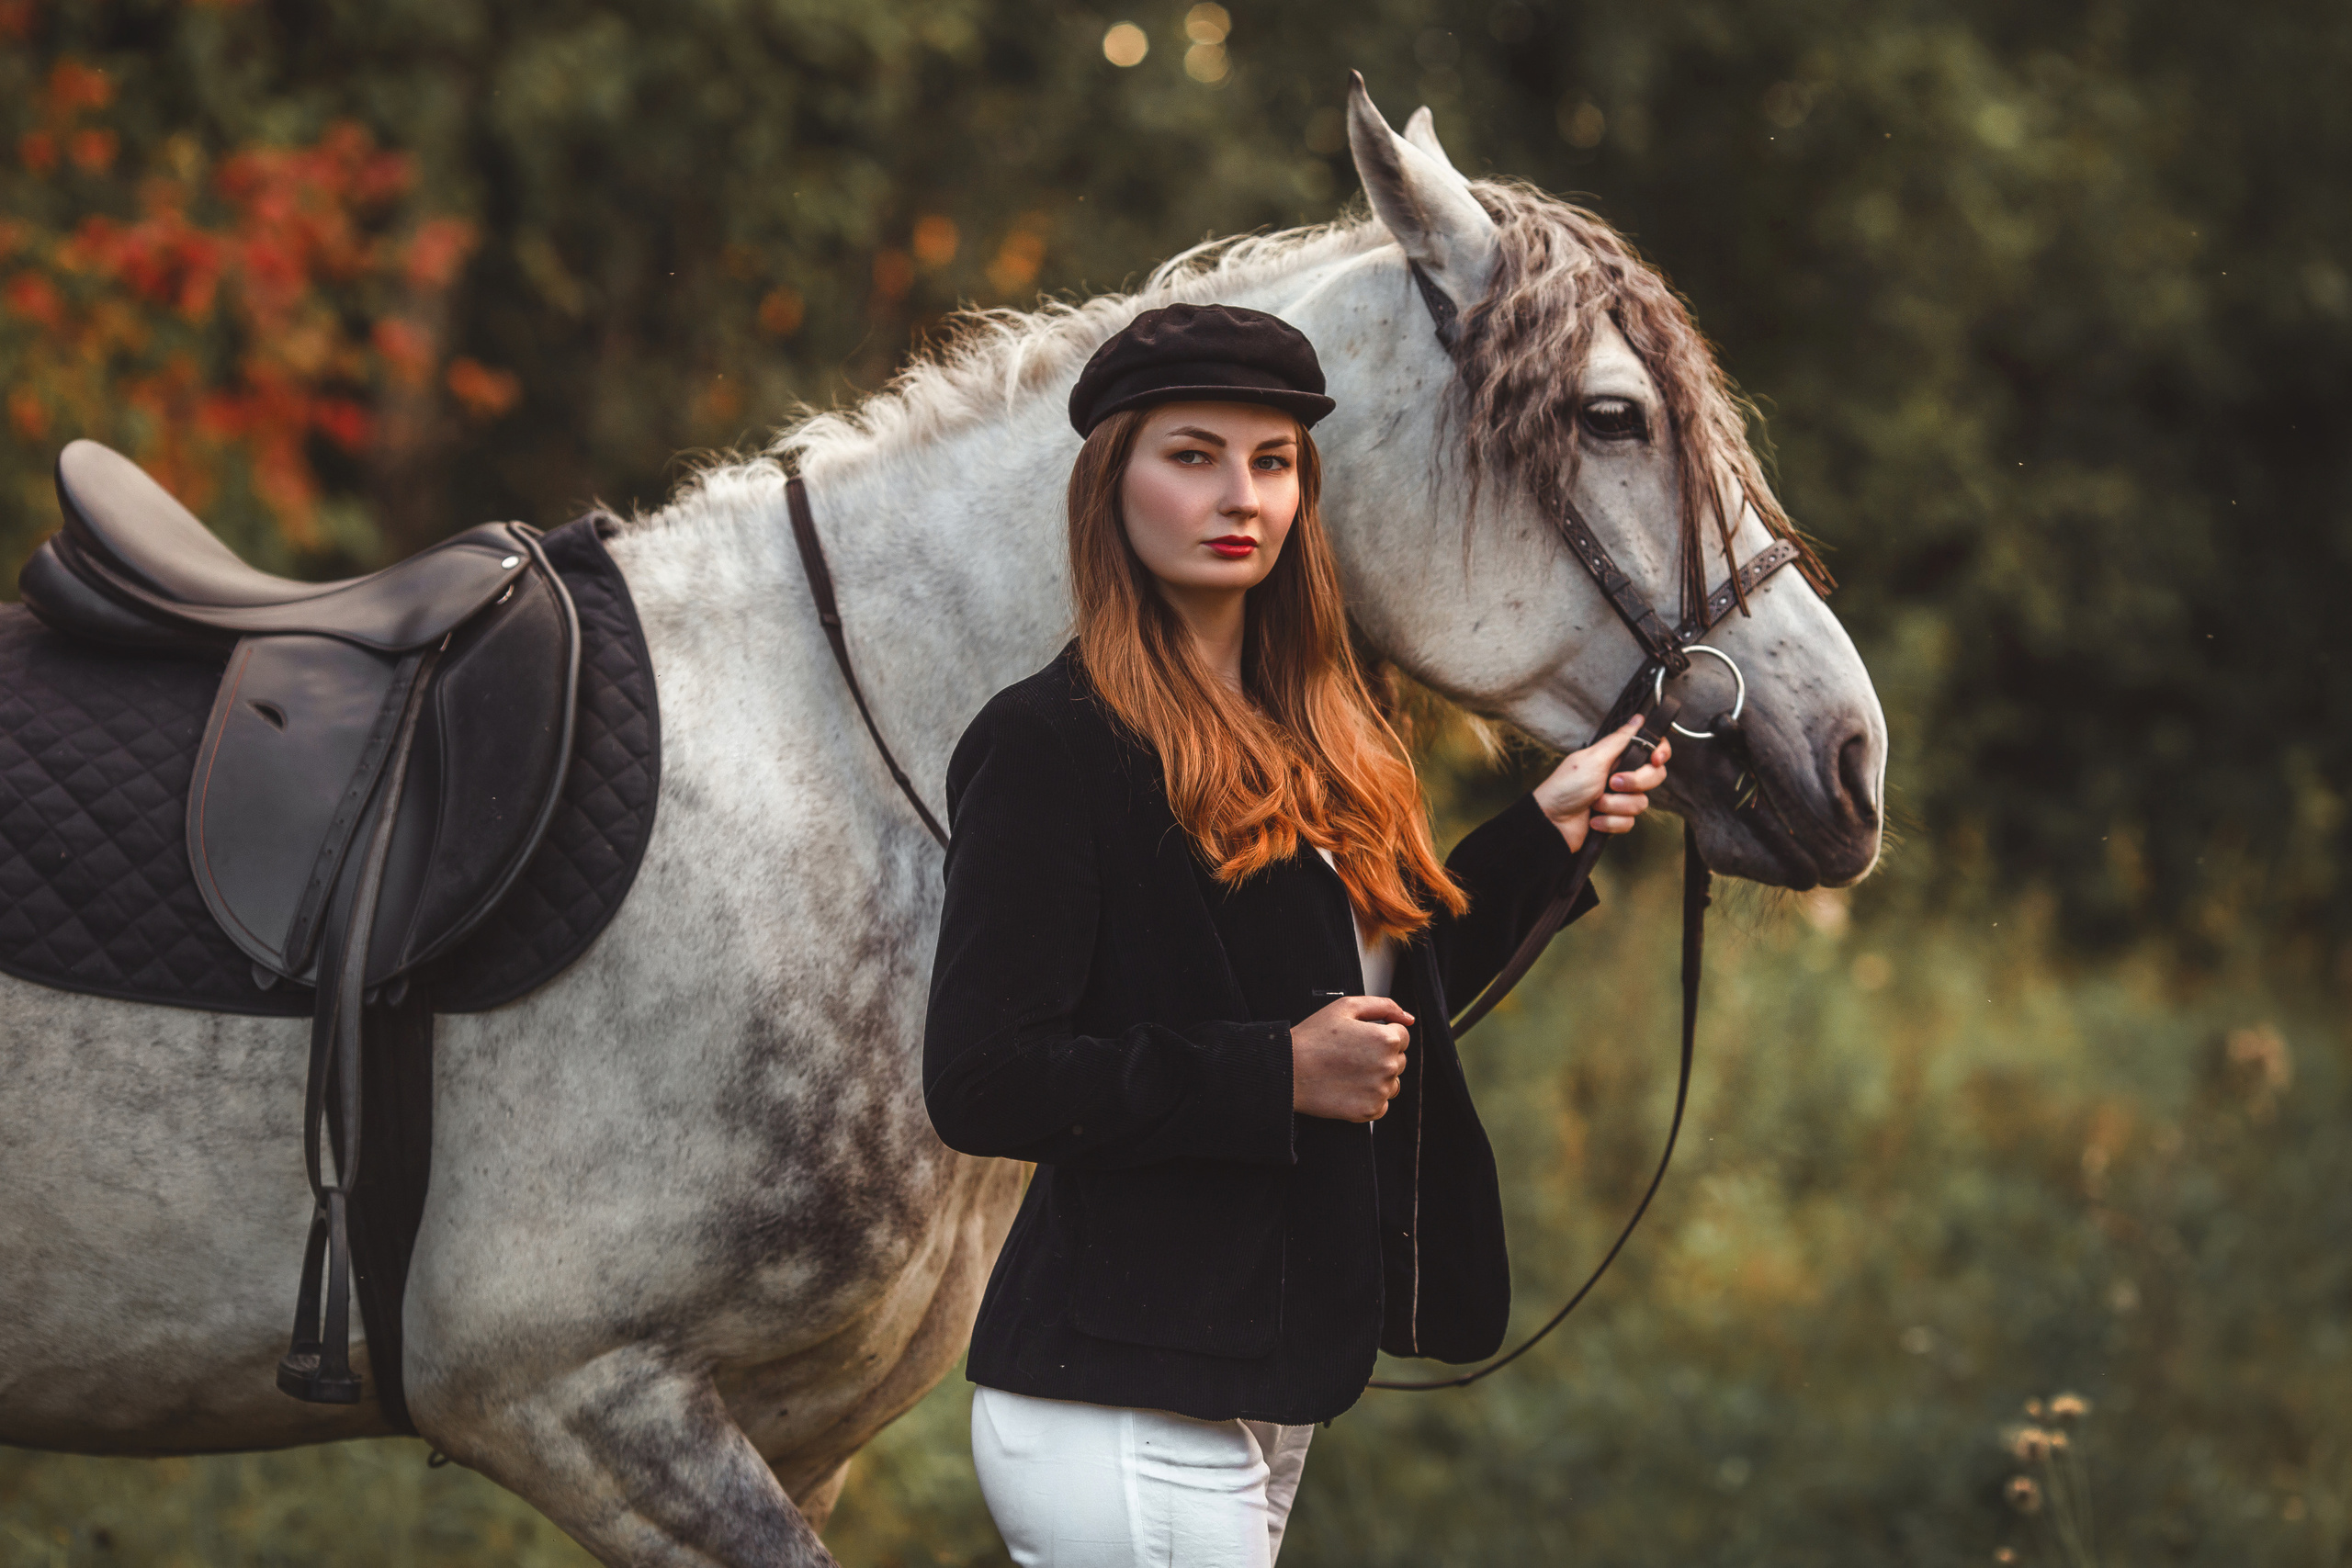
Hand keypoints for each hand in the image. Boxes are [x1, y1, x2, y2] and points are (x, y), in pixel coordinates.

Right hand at [1291, 996, 1414, 1122]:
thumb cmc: (1313, 1037)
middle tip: (1350, 1055)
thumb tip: (1408, 1018)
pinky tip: (1348, 1087)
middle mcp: (1387, 1066)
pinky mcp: (1369, 1111)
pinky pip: (1382, 1104)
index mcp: (1386, 1039)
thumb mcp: (1346, 1007)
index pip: (1402, 1036)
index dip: (1380, 1034)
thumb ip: (1383, 1006)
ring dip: (1377, 1078)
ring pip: (1392, 1083)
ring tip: (1348, 1071)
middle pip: (1399, 1060)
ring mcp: (1379, 1091)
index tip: (1360, 1040)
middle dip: (1380, 1056)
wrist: (1287, 1070)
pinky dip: (1369, 1097)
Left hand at [1531, 715, 1671, 853]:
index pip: (1652, 749)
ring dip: (1615, 805)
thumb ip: (1619, 740)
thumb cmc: (1566, 787)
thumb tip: (1638, 718)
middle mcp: (1621, 775)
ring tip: (1594, 803)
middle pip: (1654, 776)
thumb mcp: (1593, 759)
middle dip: (1634, 783)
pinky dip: (1610, 822)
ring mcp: (1619, 799)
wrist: (1551, 822)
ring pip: (1641, 803)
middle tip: (1612, 783)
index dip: (1660, 753)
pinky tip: (1593, 820)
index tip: (1655, 759)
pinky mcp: (1616, 819)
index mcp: (1616, 757)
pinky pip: (1629, 822)